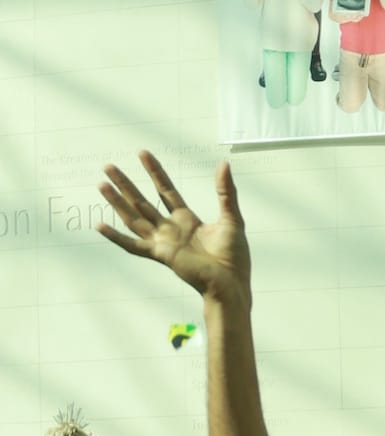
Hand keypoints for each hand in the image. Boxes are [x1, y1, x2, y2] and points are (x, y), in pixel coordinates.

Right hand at [98, 153, 252, 309]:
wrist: (231, 282)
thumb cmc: (234, 257)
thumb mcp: (231, 217)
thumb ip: (225, 191)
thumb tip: (224, 164)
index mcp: (187, 220)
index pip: (166, 190)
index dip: (154, 172)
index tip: (142, 153)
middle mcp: (171, 229)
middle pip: (142, 201)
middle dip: (126, 184)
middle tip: (109, 167)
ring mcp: (163, 242)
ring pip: (133, 217)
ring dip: (117, 201)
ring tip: (102, 184)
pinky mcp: (160, 254)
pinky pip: (133, 245)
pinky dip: (116, 237)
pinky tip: (100, 225)